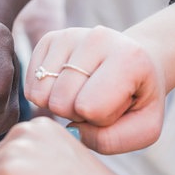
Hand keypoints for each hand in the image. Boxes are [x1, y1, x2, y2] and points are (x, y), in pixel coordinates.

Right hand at [25, 26, 165, 153]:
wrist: (135, 60)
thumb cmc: (137, 98)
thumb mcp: (144, 128)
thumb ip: (112, 139)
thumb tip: (71, 129)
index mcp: (128, 58)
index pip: (91, 108)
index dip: (101, 120)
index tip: (116, 107)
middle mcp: (97, 38)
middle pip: (61, 101)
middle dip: (77, 113)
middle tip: (96, 103)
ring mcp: (70, 35)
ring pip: (41, 94)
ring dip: (59, 105)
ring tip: (82, 94)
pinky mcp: (50, 39)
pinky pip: (30, 86)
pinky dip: (45, 96)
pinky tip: (66, 88)